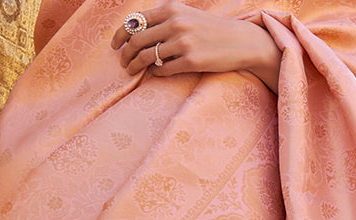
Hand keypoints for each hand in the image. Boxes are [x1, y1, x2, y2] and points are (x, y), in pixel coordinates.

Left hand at [111, 3, 280, 92]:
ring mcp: (183, 43)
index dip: (120, 35)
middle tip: (123, 63)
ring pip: (147, 56)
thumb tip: (136, 31)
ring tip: (133, 71)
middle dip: (126, 54)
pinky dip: (156, 73)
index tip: (115, 46)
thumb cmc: (210, 30)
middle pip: (137, 40)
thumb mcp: (187, 15)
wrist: (240, 41)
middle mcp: (176, 23)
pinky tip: (156, 73)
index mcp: (172, 9)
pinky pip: (163, 70)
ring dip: (136, 66)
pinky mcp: (192, 61)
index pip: (136, 21)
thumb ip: (164, 19)